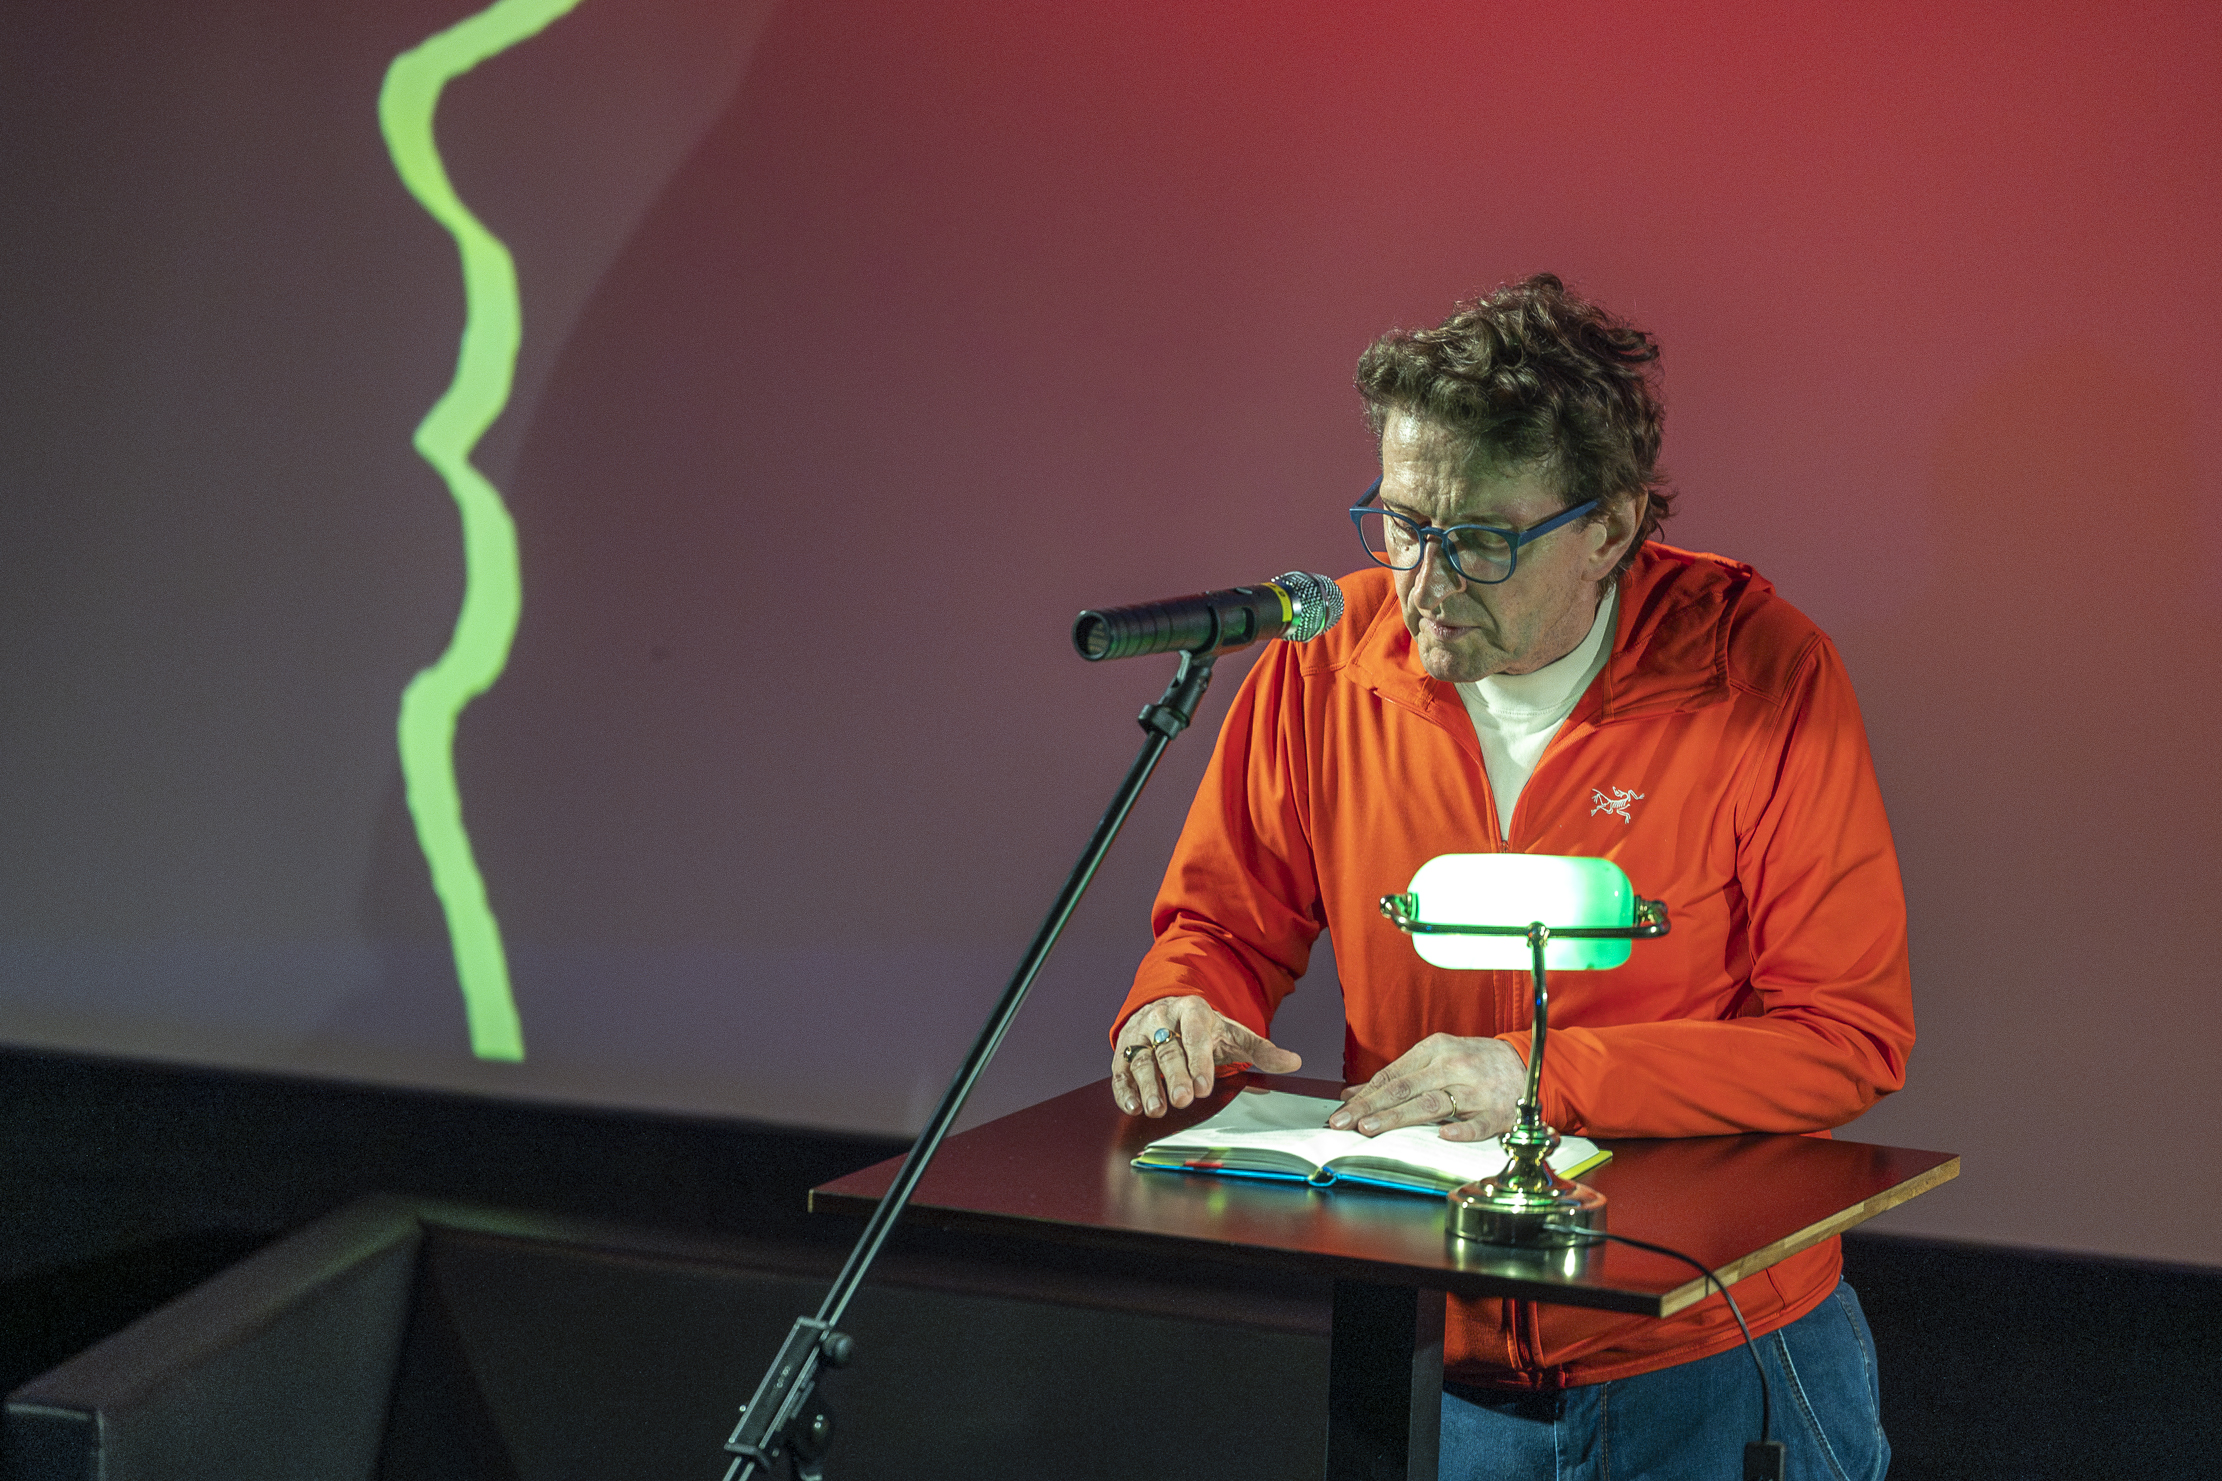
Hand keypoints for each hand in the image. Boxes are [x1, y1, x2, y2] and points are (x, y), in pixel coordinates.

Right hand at [1111, 995, 1300, 1116]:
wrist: (1166, 1009)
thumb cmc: (1204, 1027)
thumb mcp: (1234, 1034)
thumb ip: (1262, 1050)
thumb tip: (1294, 1062)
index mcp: (1193, 1011)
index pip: (1195, 1035)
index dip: (1200, 1061)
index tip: (1205, 1086)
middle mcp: (1161, 1018)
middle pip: (1167, 1048)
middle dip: (1175, 1076)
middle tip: (1184, 1100)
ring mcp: (1139, 1032)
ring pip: (1140, 1059)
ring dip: (1147, 1085)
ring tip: (1157, 1109)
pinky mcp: (1122, 1048)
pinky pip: (1120, 1068)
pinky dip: (1124, 1089)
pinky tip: (1132, 1107)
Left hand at [1328, 1033, 1526, 1141]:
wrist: (1524, 1063)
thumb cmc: (1472, 1062)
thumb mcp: (1434, 1059)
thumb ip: (1396, 1076)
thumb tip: (1353, 1093)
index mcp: (1435, 1050)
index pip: (1391, 1075)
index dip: (1363, 1094)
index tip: (1340, 1111)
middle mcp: (1452, 1067)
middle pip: (1404, 1088)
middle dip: (1369, 1106)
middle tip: (1343, 1122)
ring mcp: (1475, 1090)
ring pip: (1432, 1104)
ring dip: (1398, 1116)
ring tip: (1370, 1128)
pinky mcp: (1496, 1112)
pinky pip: (1478, 1123)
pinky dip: (1461, 1130)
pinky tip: (1443, 1136)